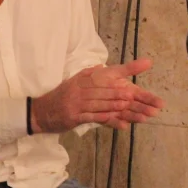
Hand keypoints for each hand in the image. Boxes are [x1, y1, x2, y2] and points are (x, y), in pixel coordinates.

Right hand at [31, 57, 164, 132]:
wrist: (39, 111)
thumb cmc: (60, 97)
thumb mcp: (74, 83)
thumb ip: (89, 76)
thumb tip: (105, 70)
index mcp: (83, 78)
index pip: (109, 73)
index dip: (128, 69)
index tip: (147, 64)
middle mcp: (80, 88)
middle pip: (108, 90)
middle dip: (127, 95)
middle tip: (145, 99)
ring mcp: (77, 103)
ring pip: (103, 104)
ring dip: (121, 108)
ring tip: (137, 111)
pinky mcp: (74, 116)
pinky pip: (94, 118)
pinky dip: (109, 120)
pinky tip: (121, 123)